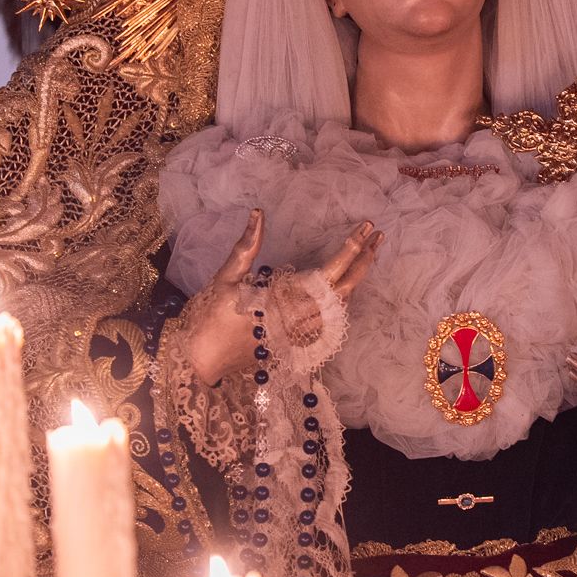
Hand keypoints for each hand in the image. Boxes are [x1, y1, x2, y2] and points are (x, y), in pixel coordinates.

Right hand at [184, 208, 381, 383]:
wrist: (198, 363)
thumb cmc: (207, 318)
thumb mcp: (225, 277)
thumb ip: (246, 246)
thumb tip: (258, 213)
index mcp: (285, 299)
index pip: (330, 272)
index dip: (351, 248)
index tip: (366, 228)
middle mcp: (299, 319)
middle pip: (345, 289)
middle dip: (364, 261)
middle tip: (378, 236)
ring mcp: (299, 335)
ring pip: (341, 307)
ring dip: (356, 280)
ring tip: (368, 255)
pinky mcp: (294, 345)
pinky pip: (327, 323)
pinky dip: (341, 302)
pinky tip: (346, 287)